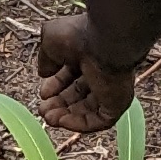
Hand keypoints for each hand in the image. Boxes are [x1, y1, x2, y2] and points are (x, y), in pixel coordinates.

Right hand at [32, 14, 141, 135]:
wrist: (103, 41)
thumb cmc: (78, 35)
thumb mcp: (50, 42)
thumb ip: (46, 59)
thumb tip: (43, 73)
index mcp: (87, 58)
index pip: (70, 78)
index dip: (55, 87)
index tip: (43, 93)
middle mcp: (100, 75)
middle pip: (77, 97)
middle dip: (58, 105)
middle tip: (43, 110)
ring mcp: (110, 91)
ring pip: (86, 111)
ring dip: (65, 117)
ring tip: (48, 118)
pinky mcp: (117, 105)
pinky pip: (98, 121)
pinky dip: (79, 124)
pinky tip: (61, 121)